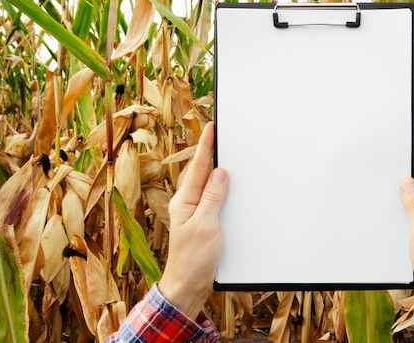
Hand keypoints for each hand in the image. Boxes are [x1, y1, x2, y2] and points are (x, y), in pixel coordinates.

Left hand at [158, 121, 227, 319]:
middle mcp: (188, 204)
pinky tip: (228, 186)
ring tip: (223, 152)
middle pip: (202, 173)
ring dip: (216, 170)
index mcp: (184, 201)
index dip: (205, 146)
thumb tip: (219, 173)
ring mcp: (195, 213)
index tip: (211, 127)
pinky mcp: (204, 222)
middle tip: (218, 133)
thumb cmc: (193, 260)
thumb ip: (212, 197)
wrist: (189, 285)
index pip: (198, 168)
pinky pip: (214, 199)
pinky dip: (222, 189)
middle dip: (210, 152)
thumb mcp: (205, 225)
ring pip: (209, 186)